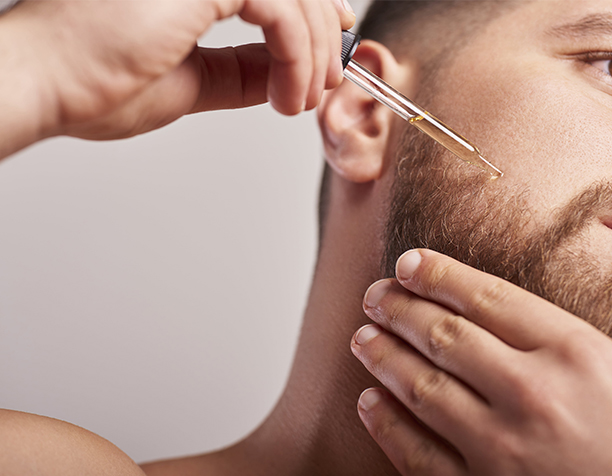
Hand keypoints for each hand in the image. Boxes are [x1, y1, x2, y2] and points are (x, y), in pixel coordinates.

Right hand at [1, 0, 353, 143]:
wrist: (49, 84)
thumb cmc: (98, 83)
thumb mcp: (193, 80)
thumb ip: (241, 71)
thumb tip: (282, 72)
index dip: (314, 9)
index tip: (332, 46)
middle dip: (321, 38)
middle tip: (320, 86)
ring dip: (312, 55)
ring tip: (299, 100)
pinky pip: (282, 10)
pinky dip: (297, 55)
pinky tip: (288, 93)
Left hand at [351, 249, 611, 475]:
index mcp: (578, 356)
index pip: (488, 297)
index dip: (439, 275)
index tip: (410, 263)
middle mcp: (531, 394)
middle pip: (443, 335)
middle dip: (399, 308)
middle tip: (376, 296)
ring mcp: (498, 449)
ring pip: (419, 386)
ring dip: (381, 356)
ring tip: (363, 337)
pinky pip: (413, 452)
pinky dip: (384, 423)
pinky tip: (369, 402)